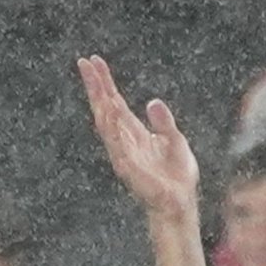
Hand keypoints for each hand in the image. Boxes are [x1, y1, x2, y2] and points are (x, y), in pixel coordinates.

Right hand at [78, 56, 198, 225]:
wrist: (180, 204)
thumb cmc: (177, 176)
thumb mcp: (175, 141)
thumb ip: (164, 122)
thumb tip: (153, 102)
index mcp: (134, 132)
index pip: (115, 103)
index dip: (105, 83)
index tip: (94, 61)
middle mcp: (124, 141)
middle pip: (105, 108)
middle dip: (96, 86)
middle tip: (85, 62)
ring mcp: (124, 154)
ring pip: (107, 124)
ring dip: (100, 103)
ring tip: (94, 81)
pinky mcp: (129, 169)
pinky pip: (118, 146)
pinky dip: (113, 129)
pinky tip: (109, 112)